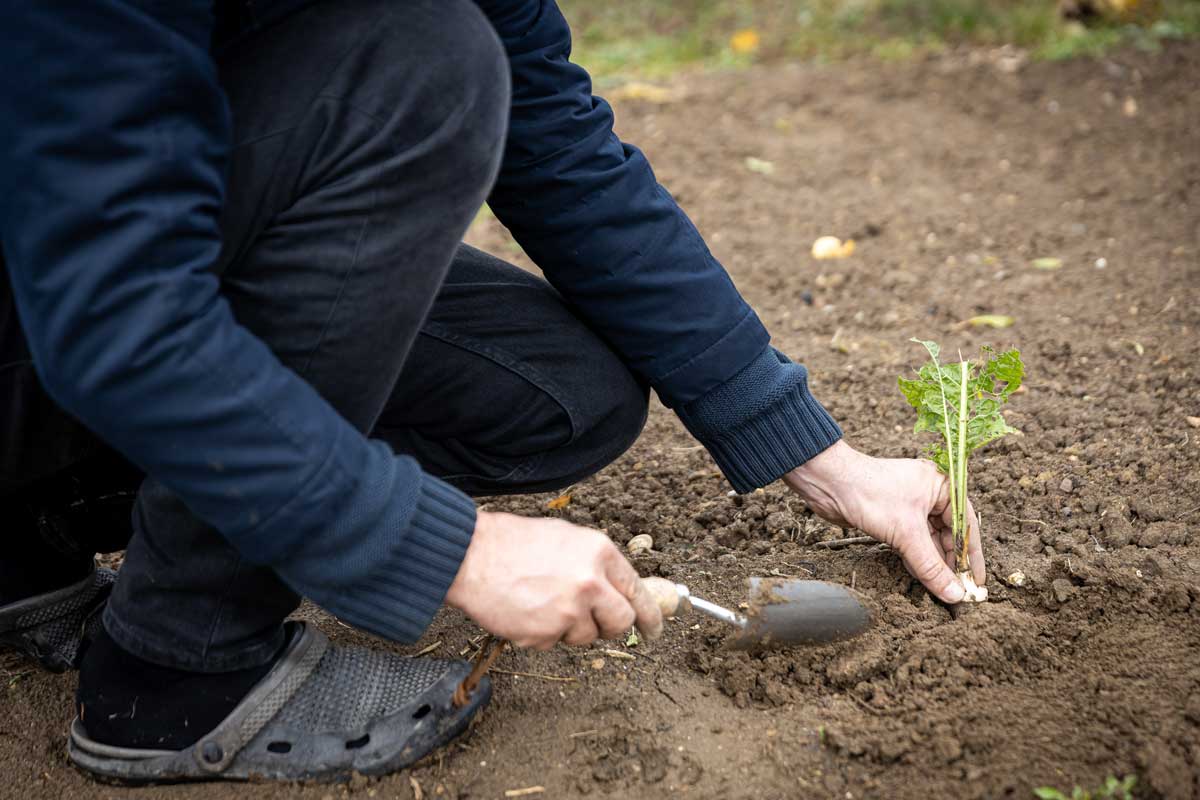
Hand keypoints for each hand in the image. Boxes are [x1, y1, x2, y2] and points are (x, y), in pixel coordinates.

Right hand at [444, 511, 663, 648]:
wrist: (470, 556)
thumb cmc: (514, 543)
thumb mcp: (566, 538)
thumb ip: (596, 564)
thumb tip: (620, 590)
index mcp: (599, 553)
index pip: (637, 590)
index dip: (650, 614)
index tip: (655, 629)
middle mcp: (590, 583)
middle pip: (620, 621)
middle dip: (610, 626)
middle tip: (594, 623)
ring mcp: (568, 611)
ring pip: (586, 636)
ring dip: (569, 628)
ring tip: (542, 602)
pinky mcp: (544, 634)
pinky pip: (554, 643)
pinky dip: (542, 633)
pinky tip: (525, 610)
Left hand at [782, 440, 983, 603]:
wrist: (828, 483)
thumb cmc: (869, 494)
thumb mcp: (906, 534)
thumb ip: (931, 566)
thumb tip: (954, 593)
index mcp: (942, 486)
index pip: (966, 525)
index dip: (971, 556)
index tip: (976, 582)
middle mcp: (929, 494)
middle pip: (948, 535)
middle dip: (951, 563)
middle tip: (958, 591)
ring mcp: (910, 505)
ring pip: (928, 540)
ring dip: (933, 563)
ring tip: (942, 590)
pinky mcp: (892, 517)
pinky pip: (911, 542)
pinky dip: (916, 559)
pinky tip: (921, 577)